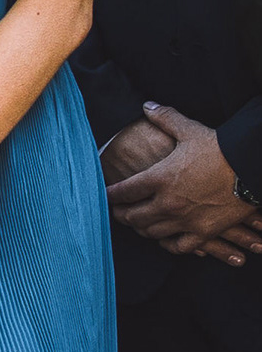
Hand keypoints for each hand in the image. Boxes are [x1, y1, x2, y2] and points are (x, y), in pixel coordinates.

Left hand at [106, 103, 253, 258]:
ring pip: (151, 233)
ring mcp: (185, 221)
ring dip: (141, 228)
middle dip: (121, 214)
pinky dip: (167, 244)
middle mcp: (167, 203)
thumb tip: (146, 105)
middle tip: (117, 211)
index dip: (109, 195)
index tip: (104, 196)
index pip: (122, 192)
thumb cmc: (221, 148)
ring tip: (137, 223)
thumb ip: (165, 118)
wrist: (253, 167)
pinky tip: (164, 238)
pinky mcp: (203, 233)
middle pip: (132, 217)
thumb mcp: (190, 130)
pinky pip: (177, 246)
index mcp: (159, 178)